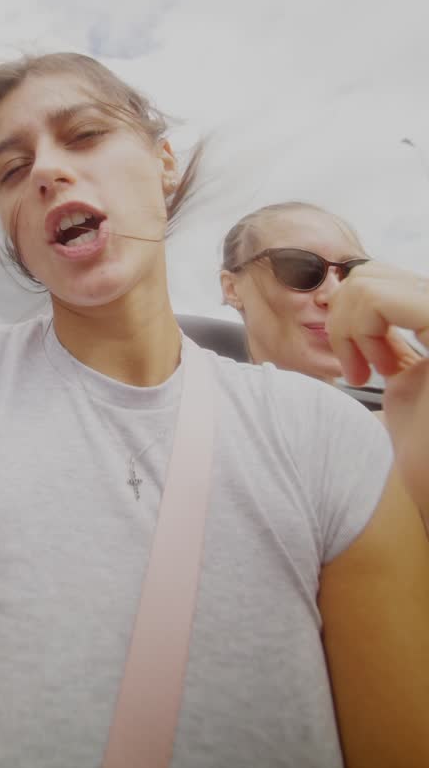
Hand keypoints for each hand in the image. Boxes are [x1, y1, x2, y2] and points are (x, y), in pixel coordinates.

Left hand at [327, 262, 428, 517]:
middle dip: (346, 318)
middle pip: (374, 272)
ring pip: (370, 281)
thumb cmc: (415, 452)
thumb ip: (387, 337)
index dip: (352, 309)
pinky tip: (374, 373)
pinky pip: (377, 298)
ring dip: (350, 329)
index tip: (353, 361)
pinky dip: (357, 331)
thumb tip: (348, 294)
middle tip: (355, 369)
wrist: (423, 495)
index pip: (385, 277)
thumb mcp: (401, 377)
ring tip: (368, 373)